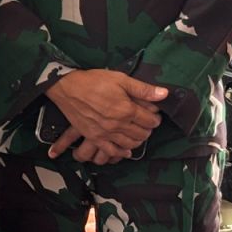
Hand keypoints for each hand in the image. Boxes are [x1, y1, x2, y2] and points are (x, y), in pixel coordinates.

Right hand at [46, 70, 165, 157]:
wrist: (67, 87)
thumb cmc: (93, 81)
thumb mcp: (120, 79)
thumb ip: (142, 89)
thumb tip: (164, 94)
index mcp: (126, 109)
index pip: (150, 121)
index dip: (155, 118)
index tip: (154, 115)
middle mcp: (118, 124)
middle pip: (141, 134)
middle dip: (148, 129)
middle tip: (147, 123)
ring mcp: (106, 133)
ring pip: (129, 144)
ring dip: (137, 140)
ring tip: (138, 133)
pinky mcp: (94, 137)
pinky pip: (111, 151)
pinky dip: (121, 152)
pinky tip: (126, 150)